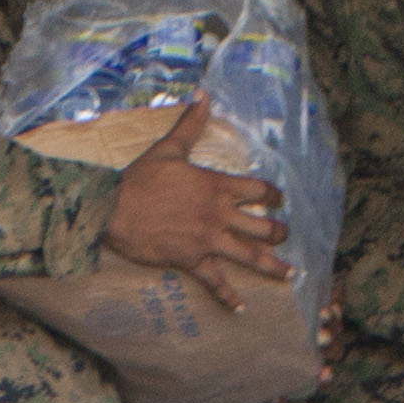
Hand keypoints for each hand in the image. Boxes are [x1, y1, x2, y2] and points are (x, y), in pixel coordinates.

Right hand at [103, 97, 286, 307]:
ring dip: (272, 266)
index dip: (273, 195)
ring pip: (249, 256)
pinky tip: (242, 307)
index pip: (258, 191)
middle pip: (262, 226)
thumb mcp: (169, 148)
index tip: (279, 199)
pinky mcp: (192, 260)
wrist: (114, 209)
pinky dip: (229, 296)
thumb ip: (190, 124)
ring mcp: (207, 239)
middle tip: (285, 236)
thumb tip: (202, 95)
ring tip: (289, 274)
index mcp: (216, 186)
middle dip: (279, 232)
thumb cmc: (140, 178)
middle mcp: (218, 214)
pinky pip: (216, 282)